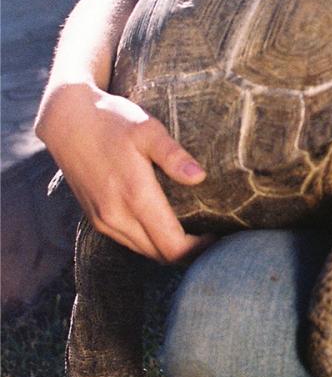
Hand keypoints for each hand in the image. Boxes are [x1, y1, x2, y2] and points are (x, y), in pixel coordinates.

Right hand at [36, 81, 214, 264]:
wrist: (68, 122)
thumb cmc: (113, 121)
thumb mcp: (148, 130)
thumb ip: (173, 155)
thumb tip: (200, 177)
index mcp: (135, 196)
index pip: (172, 246)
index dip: (198, 248)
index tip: (218, 235)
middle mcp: (117, 216)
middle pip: (160, 255)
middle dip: (188, 252)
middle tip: (212, 235)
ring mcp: (103, 220)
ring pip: (143, 251)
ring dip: (168, 249)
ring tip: (194, 231)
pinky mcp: (96, 218)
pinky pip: (128, 241)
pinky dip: (150, 241)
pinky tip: (164, 225)